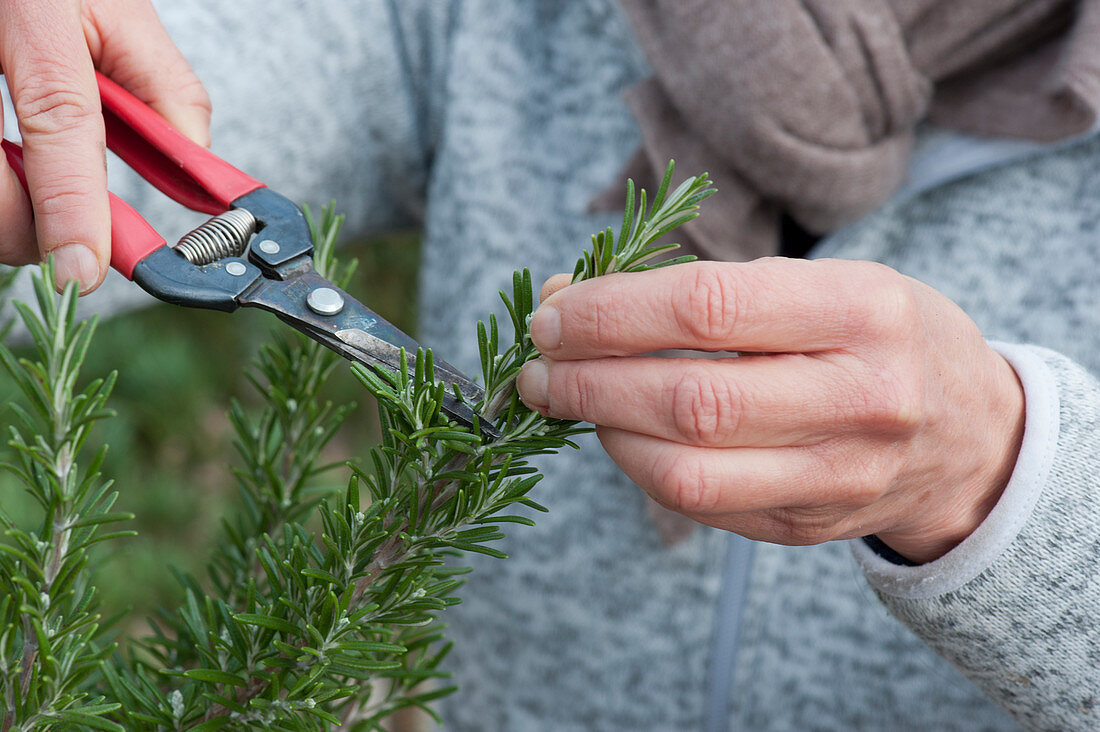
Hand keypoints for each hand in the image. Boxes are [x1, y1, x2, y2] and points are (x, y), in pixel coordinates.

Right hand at [0, 0, 209, 292]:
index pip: (58, 124)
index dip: (72, 208)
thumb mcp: (122, 13)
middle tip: (67, 239)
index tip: (84, 271)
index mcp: (35, 14)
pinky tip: (7, 172)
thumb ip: (167, 90)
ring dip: (7, 213)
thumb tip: (195, 168)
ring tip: (35, 194)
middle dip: (26, 228)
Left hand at [517, 258, 1024, 562]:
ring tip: (562, 397)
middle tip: (535, 364)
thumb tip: (572, 296)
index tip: (554, 310)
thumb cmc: (879, 336)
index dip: (610, 311)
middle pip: (689, 399)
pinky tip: (617, 432)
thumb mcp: (825, 281)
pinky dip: (639, 467)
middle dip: (587, 379)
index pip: (707, 307)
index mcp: (864, 309)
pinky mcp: (810, 527)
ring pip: (687, 470)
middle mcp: (861, 398)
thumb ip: (710, 289)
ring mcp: (839, 476)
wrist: (972, 435)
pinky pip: (701, 506)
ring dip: (600, 431)